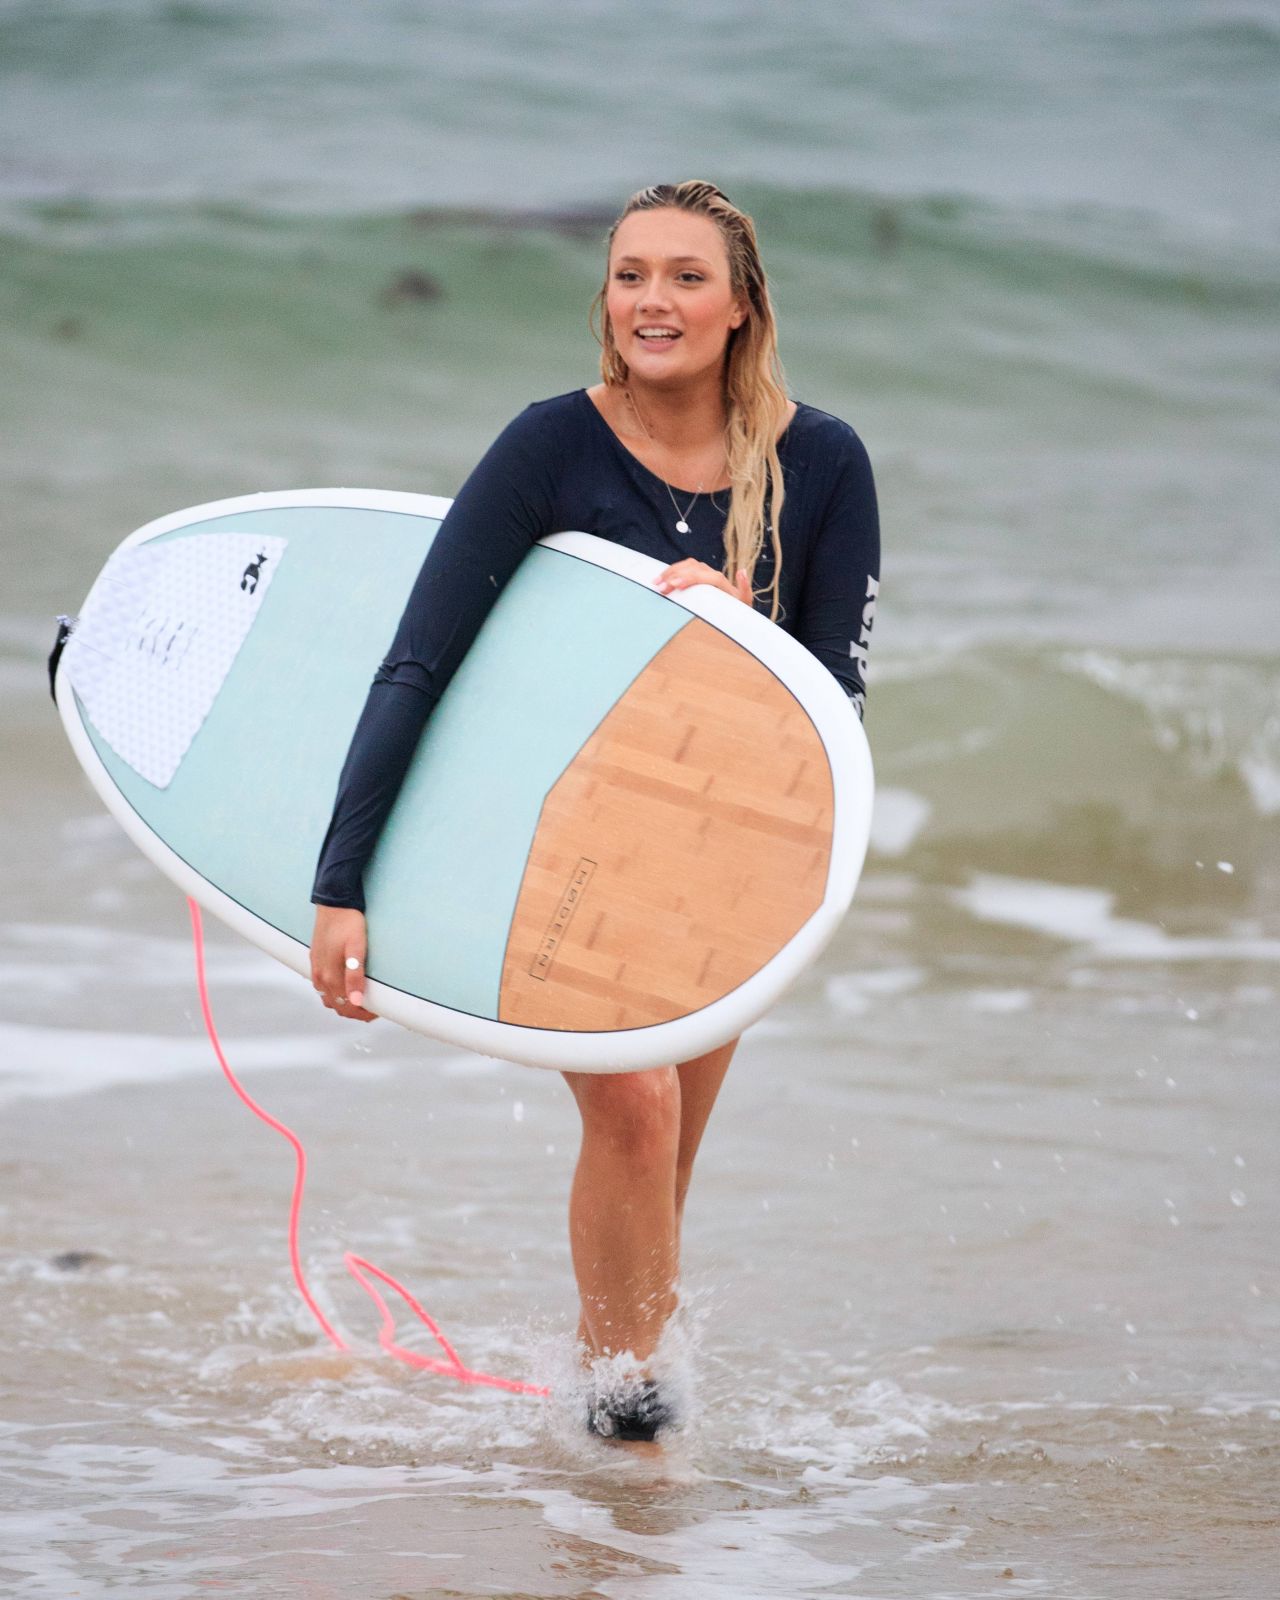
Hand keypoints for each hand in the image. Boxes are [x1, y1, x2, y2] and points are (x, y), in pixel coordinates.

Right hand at [310, 906, 377, 1022]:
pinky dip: (334, 994)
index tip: (377, 1010)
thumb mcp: (356, 948)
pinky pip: (322, 988)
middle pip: (337, 1006)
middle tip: (374, 1007)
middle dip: (355, 1011)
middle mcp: (320, 976)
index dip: (363, 1013)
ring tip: (362, 1000)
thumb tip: (356, 1000)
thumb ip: (355, 976)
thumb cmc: (348, 922)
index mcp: (330, 976)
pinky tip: (345, 988)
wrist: (333, 904)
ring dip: (344, 1004)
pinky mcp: (316, 962)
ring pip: (328, 999)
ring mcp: (316, 969)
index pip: (347, 1007)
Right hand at [655, 561, 752, 605]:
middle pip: (692, 568)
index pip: (704, 575)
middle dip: (675, 576)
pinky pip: (682, 569)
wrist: (736, 610)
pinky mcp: (696, 575)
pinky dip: (670, 573)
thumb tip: (742, 571)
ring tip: (657, 583)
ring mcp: (703, 573)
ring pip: (686, 566)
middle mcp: (712, 573)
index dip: (689, 578)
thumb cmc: (738, 609)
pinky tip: (660, 580)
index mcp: (721, 581)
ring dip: (670, 572)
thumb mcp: (744, 603)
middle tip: (662, 588)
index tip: (676, 586)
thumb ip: (745, 588)